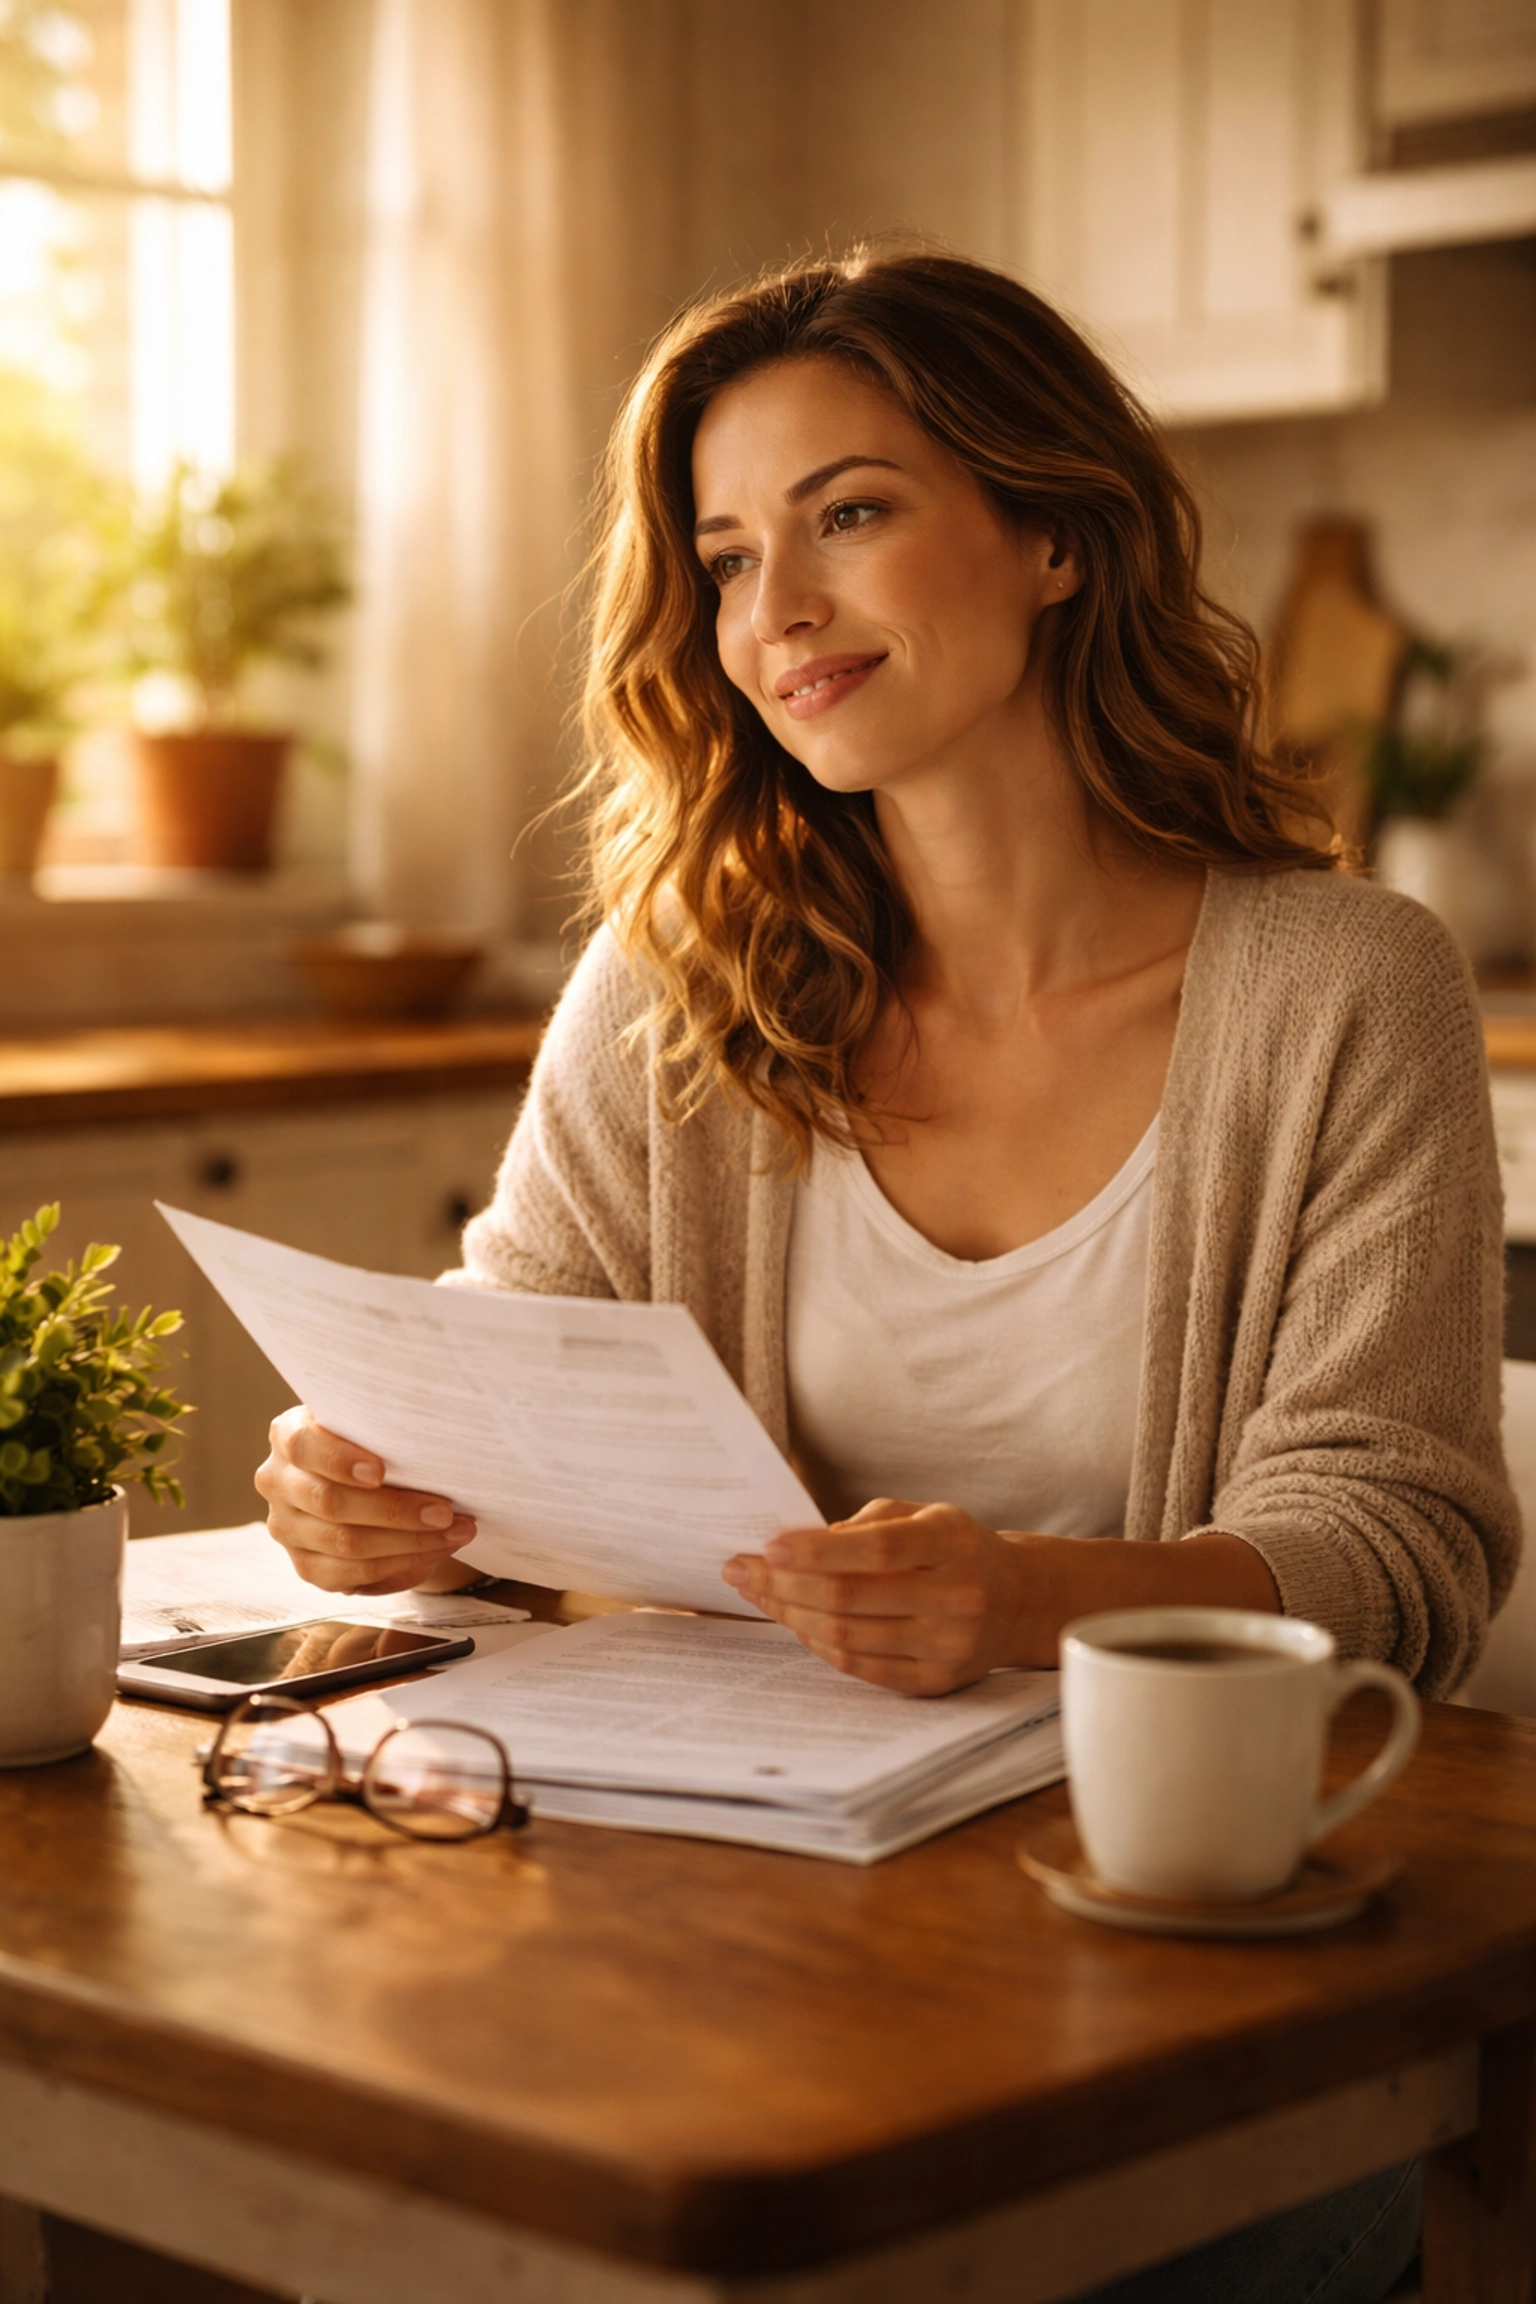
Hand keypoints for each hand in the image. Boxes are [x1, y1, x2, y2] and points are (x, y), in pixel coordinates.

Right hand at [255, 1405, 477, 1595]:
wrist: (363, 1474)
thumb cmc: (374, 1441)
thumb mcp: (372, 1423)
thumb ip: (384, 1426)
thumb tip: (429, 1443)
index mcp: (288, 1436)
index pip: (302, 1446)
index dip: (339, 1461)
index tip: (379, 1471)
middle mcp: (278, 1483)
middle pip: (331, 1503)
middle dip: (395, 1510)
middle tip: (445, 1511)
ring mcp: (288, 1529)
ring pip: (346, 1545)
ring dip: (409, 1543)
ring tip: (455, 1532)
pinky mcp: (307, 1566)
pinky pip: (353, 1576)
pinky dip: (401, 1565)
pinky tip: (435, 1552)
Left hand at [722, 1498, 1031, 1694]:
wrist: (1015, 1600)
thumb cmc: (953, 1548)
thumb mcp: (923, 1515)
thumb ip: (865, 1524)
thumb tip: (796, 1547)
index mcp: (952, 1543)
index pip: (878, 1549)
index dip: (818, 1551)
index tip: (770, 1547)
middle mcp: (956, 1597)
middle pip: (851, 1598)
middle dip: (784, 1584)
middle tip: (741, 1571)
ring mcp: (947, 1646)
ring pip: (847, 1636)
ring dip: (791, 1615)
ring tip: (759, 1595)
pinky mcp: (934, 1681)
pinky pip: (860, 1666)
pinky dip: (817, 1643)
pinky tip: (795, 1621)